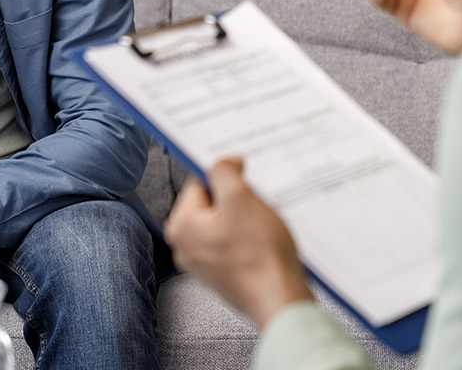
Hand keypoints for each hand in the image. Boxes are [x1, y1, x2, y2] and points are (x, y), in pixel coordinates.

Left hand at [164, 158, 311, 330]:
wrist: (279, 299)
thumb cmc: (260, 253)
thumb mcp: (242, 198)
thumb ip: (225, 172)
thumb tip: (222, 162)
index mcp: (181, 226)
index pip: (198, 182)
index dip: (224, 175)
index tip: (243, 176)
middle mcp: (185, 247)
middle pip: (209, 204)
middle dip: (234, 200)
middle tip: (255, 206)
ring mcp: (202, 263)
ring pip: (222, 223)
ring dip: (242, 219)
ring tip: (260, 227)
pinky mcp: (220, 274)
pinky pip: (230, 243)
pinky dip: (245, 238)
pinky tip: (261, 243)